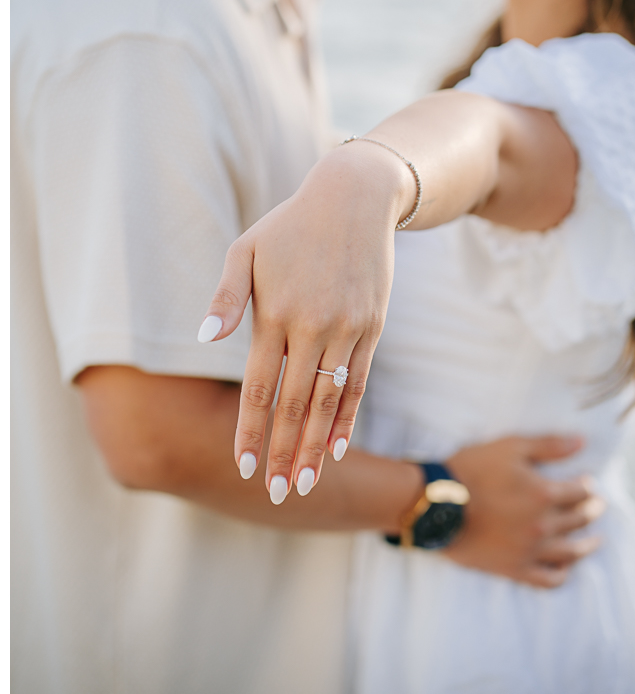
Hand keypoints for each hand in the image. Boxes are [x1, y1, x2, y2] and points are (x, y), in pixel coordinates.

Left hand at [198, 143, 413, 501]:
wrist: (355, 198)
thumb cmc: (290, 226)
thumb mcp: (245, 250)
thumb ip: (226, 298)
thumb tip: (204, 339)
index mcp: (274, 313)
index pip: (258, 389)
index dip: (250, 432)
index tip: (242, 469)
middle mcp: (311, 327)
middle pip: (294, 405)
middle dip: (282, 453)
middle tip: (274, 495)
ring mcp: (347, 329)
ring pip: (328, 402)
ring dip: (314, 447)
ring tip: (304, 484)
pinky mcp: (372, 327)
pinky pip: (358, 382)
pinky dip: (347, 418)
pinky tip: (336, 446)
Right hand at [444, 435, 604, 587]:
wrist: (435, 505)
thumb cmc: (471, 470)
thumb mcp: (509, 447)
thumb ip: (548, 445)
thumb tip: (582, 441)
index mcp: (544, 494)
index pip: (581, 492)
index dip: (588, 486)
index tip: (588, 483)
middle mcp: (543, 525)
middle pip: (580, 519)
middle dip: (592, 510)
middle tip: (597, 505)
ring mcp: (530, 551)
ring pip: (572, 552)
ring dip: (588, 544)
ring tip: (594, 539)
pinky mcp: (515, 569)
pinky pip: (549, 579)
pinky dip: (563, 573)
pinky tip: (566, 566)